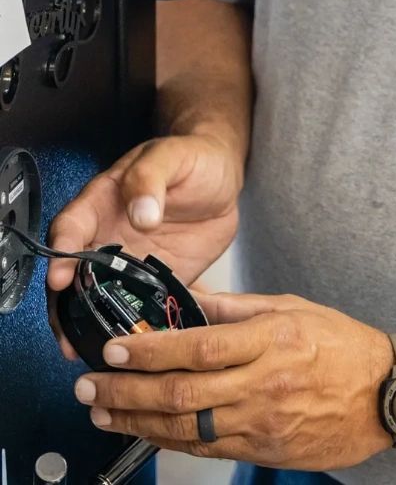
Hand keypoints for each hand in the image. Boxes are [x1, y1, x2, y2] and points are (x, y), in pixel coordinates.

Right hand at [47, 132, 243, 355]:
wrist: (224, 177)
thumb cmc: (193, 158)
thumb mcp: (171, 156)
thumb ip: (150, 178)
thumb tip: (140, 213)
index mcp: (103, 203)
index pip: (70, 229)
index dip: (61, 254)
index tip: (61, 277)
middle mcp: (110, 236)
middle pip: (74, 276)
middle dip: (65, 306)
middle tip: (67, 333)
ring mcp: (132, 262)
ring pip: (100, 297)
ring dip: (92, 323)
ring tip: (91, 349)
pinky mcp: (158, 279)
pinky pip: (140, 305)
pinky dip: (135, 325)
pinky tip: (136, 343)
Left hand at [74, 294, 395, 469]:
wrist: (384, 394)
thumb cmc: (343, 346)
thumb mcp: (294, 308)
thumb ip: (237, 306)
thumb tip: (191, 296)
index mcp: (272, 338)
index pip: (197, 346)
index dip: (149, 350)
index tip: (114, 348)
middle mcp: (264, 382)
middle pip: (180, 392)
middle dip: (126, 390)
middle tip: (90, 385)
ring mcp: (262, 421)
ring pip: (183, 427)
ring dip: (135, 420)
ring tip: (103, 410)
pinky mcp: (262, 449)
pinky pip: (204, 448)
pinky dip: (167, 440)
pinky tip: (145, 430)